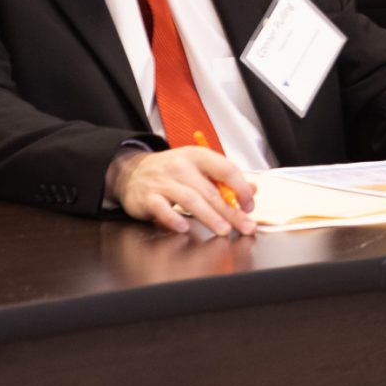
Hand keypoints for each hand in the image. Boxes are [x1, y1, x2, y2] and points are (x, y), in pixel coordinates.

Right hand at [107, 146, 257, 235]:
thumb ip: (225, 179)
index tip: (249, 205)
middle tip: (244, 225)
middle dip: (230, 211)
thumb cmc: (171, 170)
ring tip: (223, 229)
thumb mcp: (199, 166)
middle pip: (211, 191)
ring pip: (191, 200)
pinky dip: (173, 219)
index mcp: (199, 156)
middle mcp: (181, 166)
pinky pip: (162, 209)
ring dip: (210, 217)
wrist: (132, 171)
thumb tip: (252, 190)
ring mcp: (163, 181)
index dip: (241, 188)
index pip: (226, 169)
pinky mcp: (147, 197)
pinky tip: (184, 228)